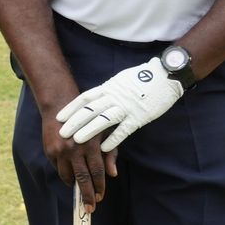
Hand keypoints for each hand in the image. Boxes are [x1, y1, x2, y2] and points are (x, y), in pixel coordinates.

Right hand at [42, 114, 116, 209]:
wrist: (61, 106)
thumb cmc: (89, 119)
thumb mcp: (103, 132)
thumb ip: (110, 153)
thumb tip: (113, 174)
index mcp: (91, 144)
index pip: (97, 171)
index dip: (99, 187)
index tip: (100, 198)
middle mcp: (75, 148)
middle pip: (83, 178)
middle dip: (87, 195)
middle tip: (89, 208)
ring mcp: (61, 150)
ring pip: (68, 176)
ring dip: (74, 185)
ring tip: (79, 189)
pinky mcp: (50, 150)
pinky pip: (58, 168)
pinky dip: (64, 173)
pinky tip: (69, 173)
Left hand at [56, 56, 183, 151]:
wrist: (166, 75)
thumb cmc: (143, 78)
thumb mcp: (120, 80)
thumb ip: (108, 90)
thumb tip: (95, 98)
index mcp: (109, 87)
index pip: (85, 98)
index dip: (71, 108)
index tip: (59, 117)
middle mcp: (115, 96)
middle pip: (90, 110)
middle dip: (74, 122)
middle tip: (61, 133)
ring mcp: (127, 107)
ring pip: (104, 119)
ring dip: (89, 131)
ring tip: (77, 141)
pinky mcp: (140, 116)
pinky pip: (124, 129)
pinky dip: (113, 139)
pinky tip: (103, 149)